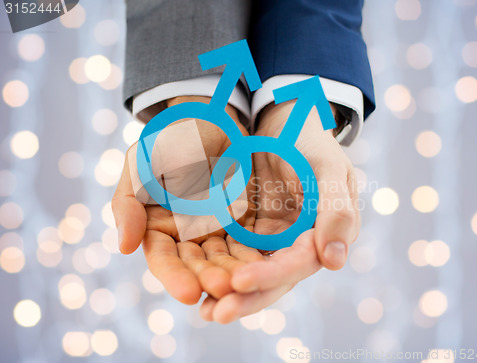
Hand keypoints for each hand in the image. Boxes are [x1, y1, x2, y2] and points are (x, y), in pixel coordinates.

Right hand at [112, 96, 261, 303]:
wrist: (205, 122)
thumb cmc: (167, 142)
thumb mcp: (139, 166)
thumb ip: (128, 204)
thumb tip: (125, 247)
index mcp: (158, 229)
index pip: (164, 259)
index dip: (175, 277)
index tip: (190, 293)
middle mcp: (186, 237)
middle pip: (196, 265)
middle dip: (209, 279)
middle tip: (224, 290)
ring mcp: (215, 231)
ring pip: (224, 260)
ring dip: (234, 274)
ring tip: (245, 284)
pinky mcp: (241, 222)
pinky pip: (247, 243)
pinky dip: (254, 256)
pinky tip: (264, 267)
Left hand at [200, 101, 360, 322]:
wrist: (284, 125)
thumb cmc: (310, 142)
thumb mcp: (327, 167)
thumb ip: (336, 209)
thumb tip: (334, 262)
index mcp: (324, 233)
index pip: (299, 262)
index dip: (271, 275)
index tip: (239, 281)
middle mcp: (299, 244)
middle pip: (274, 279)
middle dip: (246, 297)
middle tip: (215, 313)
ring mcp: (273, 240)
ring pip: (251, 273)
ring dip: (228, 292)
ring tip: (202, 310)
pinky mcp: (250, 232)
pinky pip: (233, 255)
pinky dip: (218, 270)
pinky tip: (196, 284)